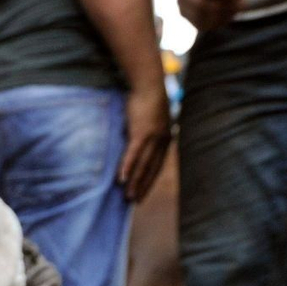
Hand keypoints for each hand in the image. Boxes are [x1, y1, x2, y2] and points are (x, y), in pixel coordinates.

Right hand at [118, 81, 171, 202]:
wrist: (149, 83)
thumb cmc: (145, 98)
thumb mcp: (148, 118)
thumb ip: (144, 132)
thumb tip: (133, 142)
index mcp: (165, 138)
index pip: (157, 164)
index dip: (150, 181)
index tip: (142, 193)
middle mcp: (162, 140)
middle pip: (152, 168)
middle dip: (143, 186)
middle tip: (134, 202)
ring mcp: (153, 137)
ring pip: (143, 165)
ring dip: (135, 182)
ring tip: (127, 197)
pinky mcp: (141, 132)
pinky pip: (133, 154)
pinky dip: (127, 167)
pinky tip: (121, 180)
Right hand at [176, 0, 252, 31]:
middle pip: (204, 4)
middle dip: (227, 5)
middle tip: (243, 1)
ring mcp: (182, 2)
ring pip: (202, 17)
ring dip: (224, 15)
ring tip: (238, 6)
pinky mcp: (185, 14)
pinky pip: (202, 25)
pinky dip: (219, 22)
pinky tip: (229, 12)